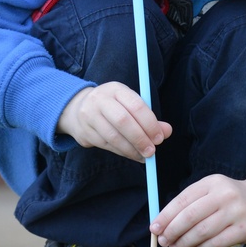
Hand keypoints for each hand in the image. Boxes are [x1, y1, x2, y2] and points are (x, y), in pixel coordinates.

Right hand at [57, 82, 171, 161]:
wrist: (78, 108)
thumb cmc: (114, 107)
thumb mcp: (131, 105)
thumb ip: (150, 118)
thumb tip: (167, 131)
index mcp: (116, 89)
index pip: (136, 105)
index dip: (150, 123)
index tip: (160, 138)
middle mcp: (100, 100)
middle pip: (123, 121)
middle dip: (140, 138)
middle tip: (152, 151)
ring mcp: (89, 116)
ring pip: (113, 136)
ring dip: (131, 149)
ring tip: (144, 156)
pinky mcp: (84, 132)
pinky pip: (106, 145)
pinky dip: (122, 152)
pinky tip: (133, 155)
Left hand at [150, 170, 245, 246]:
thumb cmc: (230, 197)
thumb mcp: (212, 190)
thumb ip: (190, 203)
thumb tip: (163, 224)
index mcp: (212, 182)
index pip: (183, 199)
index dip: (166, 216)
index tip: (154, 228)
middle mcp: (225, 195)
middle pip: (190, 216)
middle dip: (172, 231)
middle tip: (163, 242)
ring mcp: (236, 212)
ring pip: (202, 231)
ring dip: (184, 242)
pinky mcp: (244, 230)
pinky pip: (216, 242)